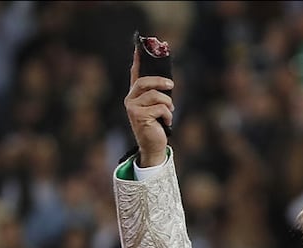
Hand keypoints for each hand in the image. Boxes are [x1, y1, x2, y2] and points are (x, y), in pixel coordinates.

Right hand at [124, 47, 173, 166]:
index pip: (135, 73)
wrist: (153, 146)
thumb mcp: (157, 107)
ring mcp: (132, 108)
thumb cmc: (157, 126)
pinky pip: (160, 108)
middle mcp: (130, 99)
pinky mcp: (138, 116)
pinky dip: (168, 115)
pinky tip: (166, 123)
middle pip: (145, 82)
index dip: (138, 59)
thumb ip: (158, 95)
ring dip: (168, 104)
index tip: (140, 46)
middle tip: (171, 85)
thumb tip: (168, 81)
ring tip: (170, 112)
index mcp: (135, 95)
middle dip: (160, 81)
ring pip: (156, 96)